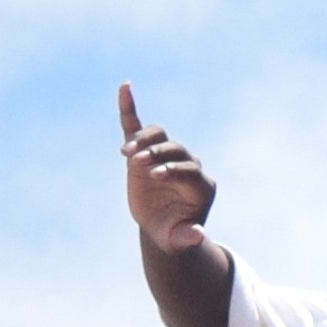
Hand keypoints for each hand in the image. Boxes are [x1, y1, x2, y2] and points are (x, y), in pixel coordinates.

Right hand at [120, 82, 217, 255]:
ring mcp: (165, 155)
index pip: (189, 170)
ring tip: (128, 152)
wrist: (161, 225)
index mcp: (200, 185)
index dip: (173, 170)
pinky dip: (130, 108)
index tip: (156, 176)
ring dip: (144, 139)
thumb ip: (187, 237)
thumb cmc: (172, 233)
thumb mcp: (178, 239)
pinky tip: (125, 88)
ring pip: (159, 137)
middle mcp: (187, 165)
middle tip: (139, 165)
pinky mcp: (144, 151)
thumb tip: (198, 235)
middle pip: (175, 150)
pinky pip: (137, 126)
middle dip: (157, 155)